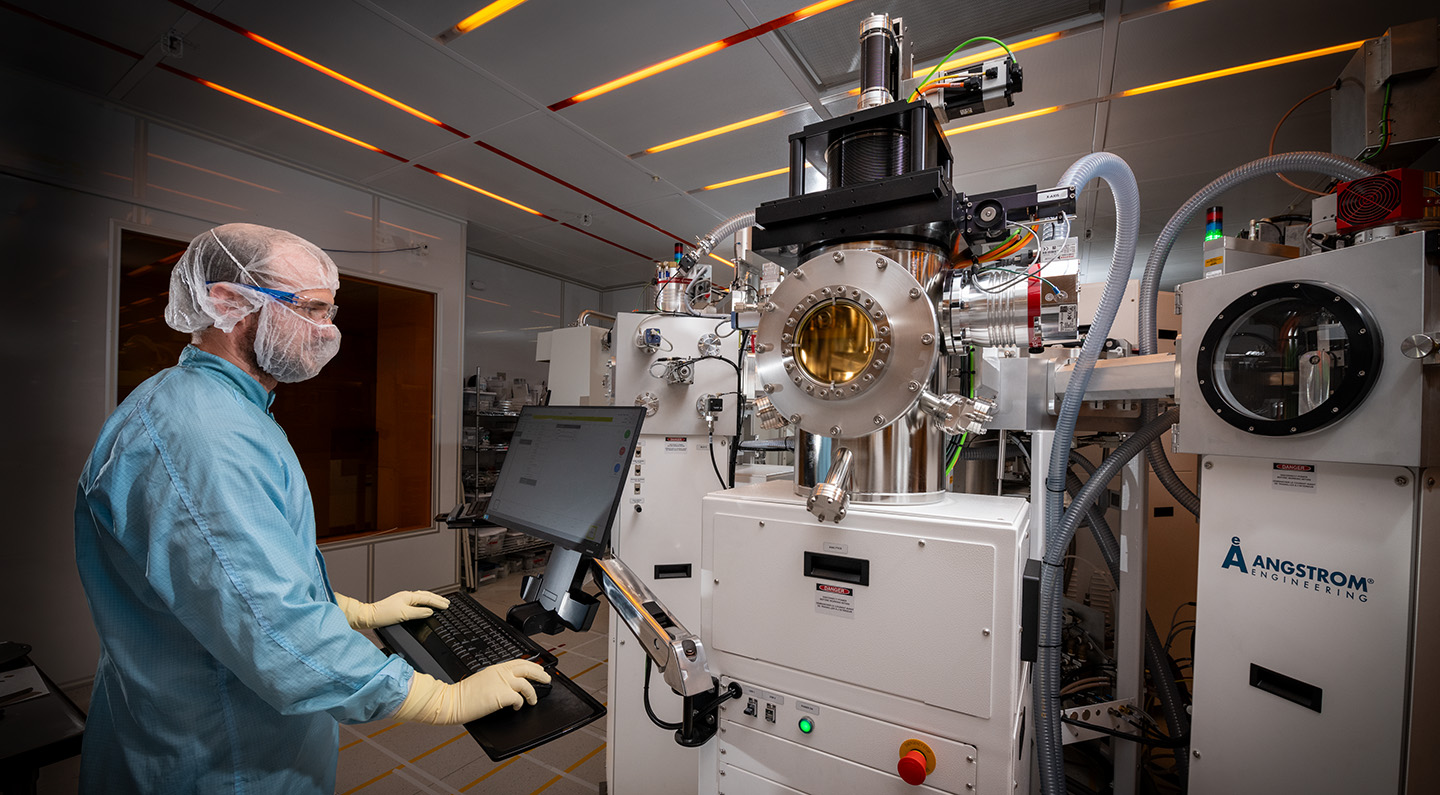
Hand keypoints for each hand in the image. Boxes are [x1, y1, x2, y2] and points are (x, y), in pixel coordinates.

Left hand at [334, 590, 449, 629]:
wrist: (369, 616)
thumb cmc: (383, 615)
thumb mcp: (404, 615)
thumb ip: (419, 613)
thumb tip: (429, 611)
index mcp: (409, 596)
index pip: (428, 599)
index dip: (438, 602)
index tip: (447, 605)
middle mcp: (406, 596)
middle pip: (426, 595)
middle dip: (437, 599)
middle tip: (447, 602)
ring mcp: (403, 599)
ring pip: (421, 597)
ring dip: (431, 599)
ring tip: (439, 601)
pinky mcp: (400, 604)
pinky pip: (416, 600)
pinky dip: (424, 601)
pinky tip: (424, 605)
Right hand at [392, 661, 551, 723]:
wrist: (451, 701)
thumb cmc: (463, 694)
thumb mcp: (482, 680)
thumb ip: (496, 679)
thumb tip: (508, 685)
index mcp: (496, 668)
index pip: (519, 662)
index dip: (532, 665)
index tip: (539, 669)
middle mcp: (500, 673)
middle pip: (528, 668)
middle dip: (541, 673)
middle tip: (547, 679)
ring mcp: (502, 683)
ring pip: (527, 684)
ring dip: (533, 693)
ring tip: (533, 700)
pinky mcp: (501, 696)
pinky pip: (519, 699)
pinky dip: (520, 704)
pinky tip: (517, 708)